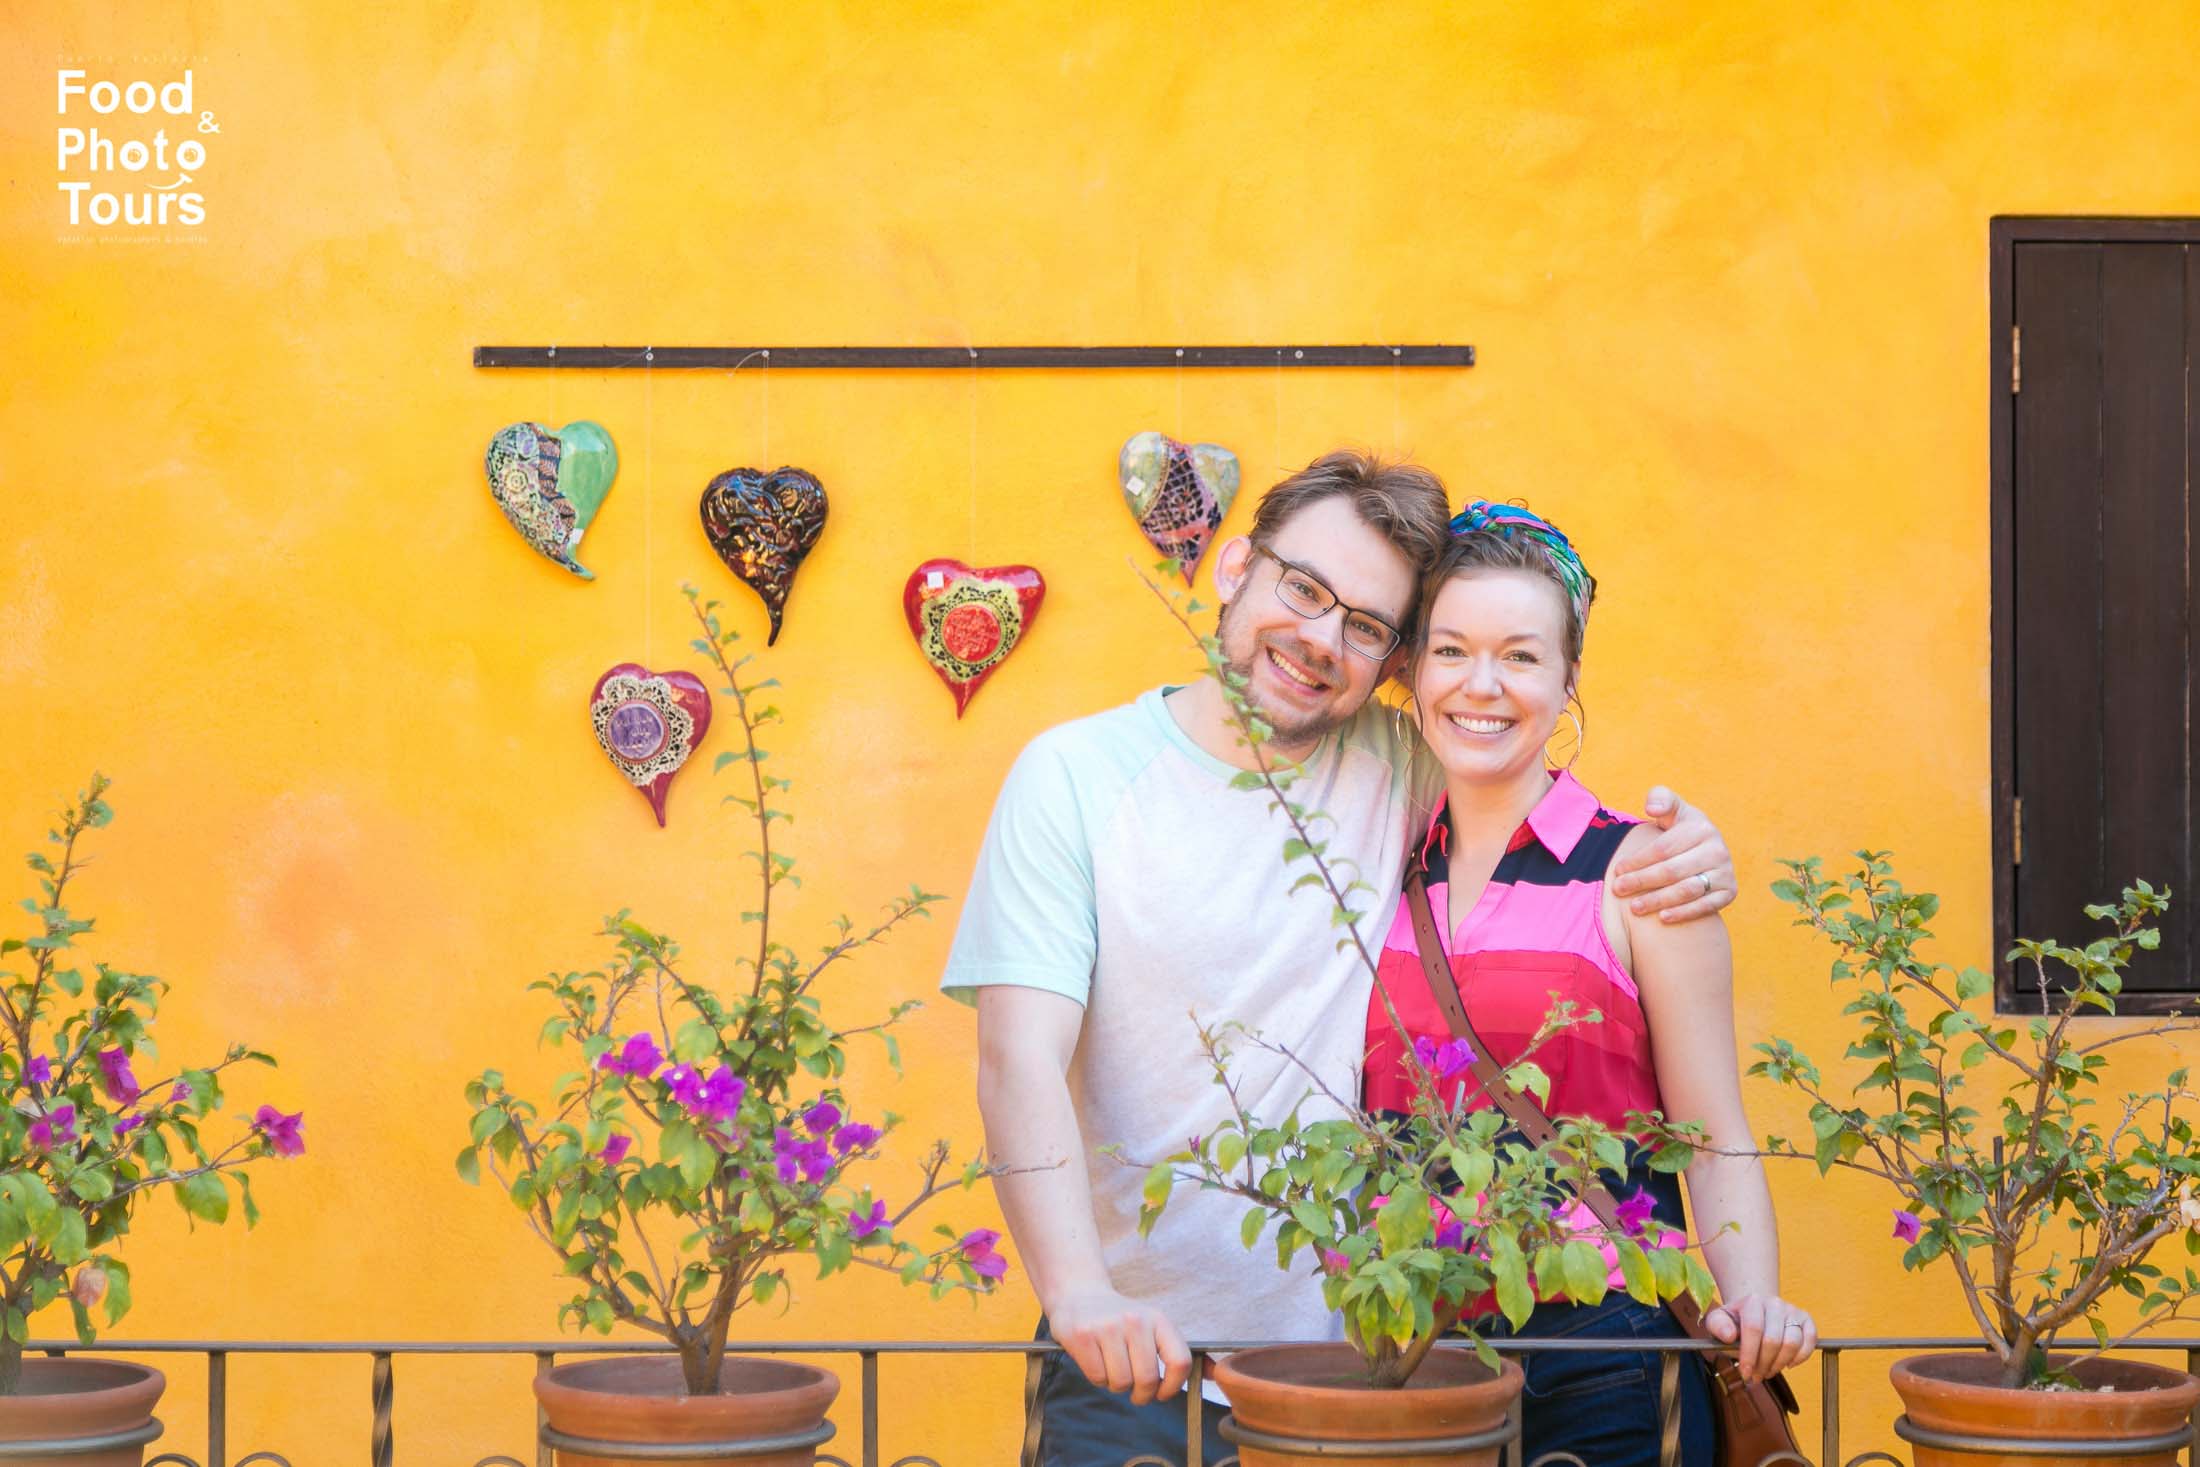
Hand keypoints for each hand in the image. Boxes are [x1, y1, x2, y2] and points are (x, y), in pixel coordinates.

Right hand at [1047, 1286, 1192, 1403]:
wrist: (1080, 1294)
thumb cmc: (1121, 1318)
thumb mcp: (1152, 1324)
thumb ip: (1175, 1350)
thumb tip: (1212, 1374)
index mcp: (1158, 1319)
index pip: (1180, 1361)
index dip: (1173, 1386)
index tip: (1162, 1393)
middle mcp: (1135, 1321)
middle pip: (1147, 1379)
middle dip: (1141, 1394)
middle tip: (1136, 1392)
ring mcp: (1107, 1328)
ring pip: (1121, 1382)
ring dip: (1118, 1386)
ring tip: (1114, 1370)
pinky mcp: (1082, 1337)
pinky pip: (1098, 1377)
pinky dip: (1099, 1379)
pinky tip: (1098, 1363)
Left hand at [1610, 787, 1734, 921]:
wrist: (1706, 850)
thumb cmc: (1680, 829)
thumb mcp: (1672, 809)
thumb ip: (1661, 799)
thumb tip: (1653, 808)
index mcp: (1701, 828)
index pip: (1663, 849)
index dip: (1637, 861)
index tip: (1617, 870)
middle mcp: (1718, 850)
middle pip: (1672, 871)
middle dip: (1641, 881)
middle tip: (1618, 890)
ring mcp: (1726, 872)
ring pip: (1687, 890)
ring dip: (1659, 900)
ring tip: (1635, 907)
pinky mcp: (1730, 892)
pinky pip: (1705, 906)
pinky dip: (1684, 913)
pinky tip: (1662, 917)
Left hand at [1705, 1293, 1815, 1381]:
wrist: (1756, 1310)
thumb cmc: (1736, 1321)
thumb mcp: (1718, 1321)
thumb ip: (1718, 1326)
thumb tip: (1729, 1336)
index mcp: (1752, 1301)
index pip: (1753, 1329)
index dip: (1750, 1354)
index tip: (1745, 1372)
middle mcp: (1775, 1303)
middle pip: (1773, 1339)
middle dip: (1764, 1364)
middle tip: (1756, 1375)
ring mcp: (1792, 1310)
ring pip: (1792, 1343)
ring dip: (1780, 1364)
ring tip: (1768, 1371)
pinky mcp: (1806, 1319)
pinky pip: (1810, 1341)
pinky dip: (1800, 1357)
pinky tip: (1787, 1364)